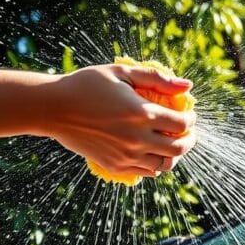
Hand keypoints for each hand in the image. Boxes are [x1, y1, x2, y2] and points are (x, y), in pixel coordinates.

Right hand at [42, 64, 196, 177]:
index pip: (182, 124)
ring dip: (173, 155)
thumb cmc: (87, 85)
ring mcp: (126, 156)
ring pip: (165, 165)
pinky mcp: (115, 166)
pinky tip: (151, 152)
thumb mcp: (122, 72)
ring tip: (170, 144)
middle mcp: (138, 138)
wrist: (53, 108)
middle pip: (179, 148)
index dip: (191, 120)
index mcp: (143, 113)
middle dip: (189, 140)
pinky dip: (155, 165)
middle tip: (187, 133)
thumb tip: (187, 86)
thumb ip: (157, 79)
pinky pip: (146, 173)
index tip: (188, 115)